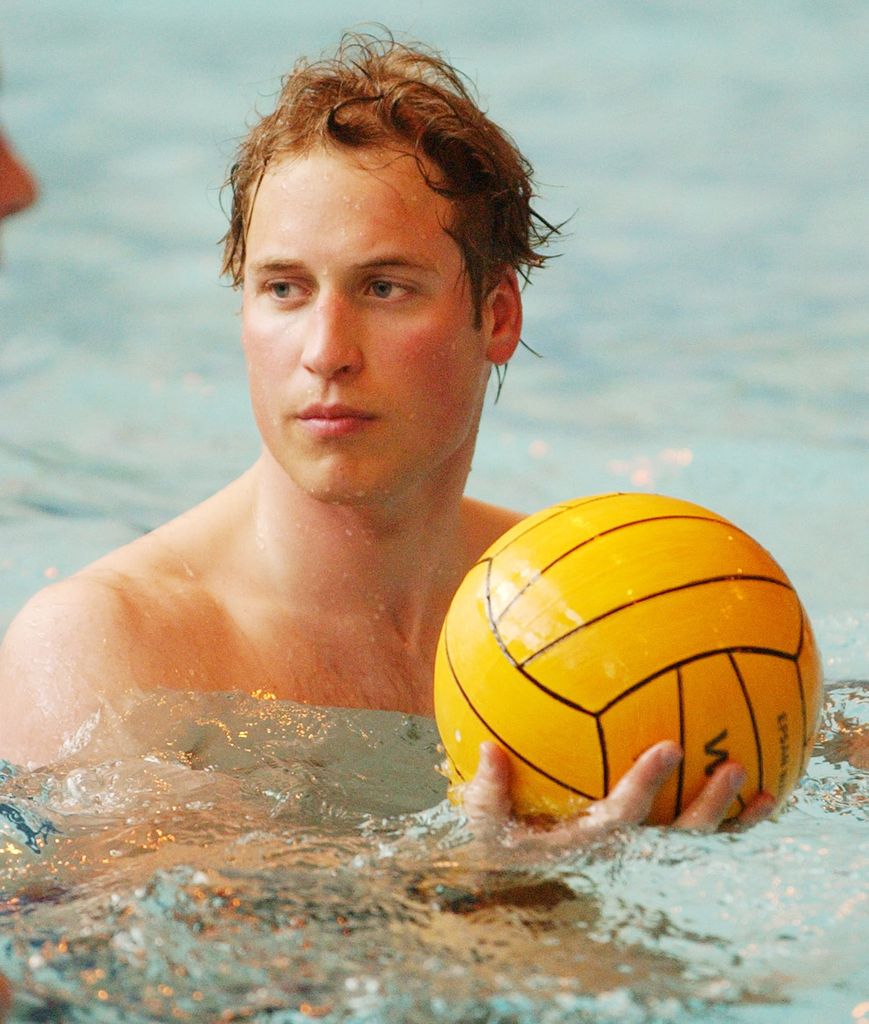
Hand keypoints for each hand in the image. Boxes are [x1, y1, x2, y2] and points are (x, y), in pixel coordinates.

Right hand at [460, 741, 774, 845]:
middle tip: (733, 766)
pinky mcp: (657, 845)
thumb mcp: (486, 819)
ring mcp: (645, 850)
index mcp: (589, 840)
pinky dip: (732, 821)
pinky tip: (760, 792)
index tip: (670, 746)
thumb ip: (488, 790)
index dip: (648, 784)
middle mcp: (627, 851)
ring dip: (733, 819)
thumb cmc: (506, 836)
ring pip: (699, 842)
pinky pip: (702, 838)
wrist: (524, 873)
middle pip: (679, 836)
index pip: (624, 814)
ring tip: (762, 788)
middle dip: (710, 806)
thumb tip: (488, 749)